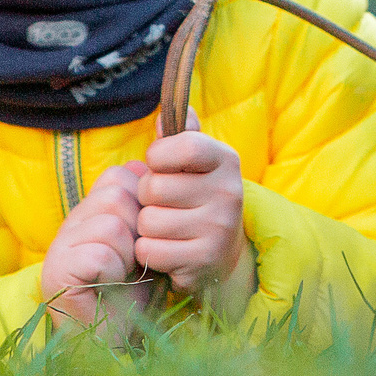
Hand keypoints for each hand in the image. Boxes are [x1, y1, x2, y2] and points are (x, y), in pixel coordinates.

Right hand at [40, 161, 142, 331]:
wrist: (118, 340)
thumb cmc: (137, 291)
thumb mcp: (148, 242)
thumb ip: (149, 208)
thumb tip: (151, 162)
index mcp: (92, 210)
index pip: (120, 175)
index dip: (143, 204)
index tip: (143, 238)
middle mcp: (71, 222)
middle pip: (116, 194)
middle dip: (137, 231)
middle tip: (132, 261)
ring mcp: (60, 246)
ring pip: (110, 224)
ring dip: (127, 255)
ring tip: (120, 275)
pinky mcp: (57, 272)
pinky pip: (99, 254)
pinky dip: (113, 274)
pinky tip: (107, 287)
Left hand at [137, 123, 256, 318]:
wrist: (223, 254)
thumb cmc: (198, 198)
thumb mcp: (195, 164)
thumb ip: (179, 136)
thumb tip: (165, 114)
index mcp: (226, 160)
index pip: (184, 145)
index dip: (158, 156)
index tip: (159, 164)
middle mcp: (229, 192)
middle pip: (154, 187)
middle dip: (147, 197)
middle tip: (164, 203)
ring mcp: (219, 229)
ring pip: (148, 222)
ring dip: (147, 227)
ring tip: (167, 227)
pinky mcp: (204, 261)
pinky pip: (150, 251)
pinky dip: (149, 252)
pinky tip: (168, 249)